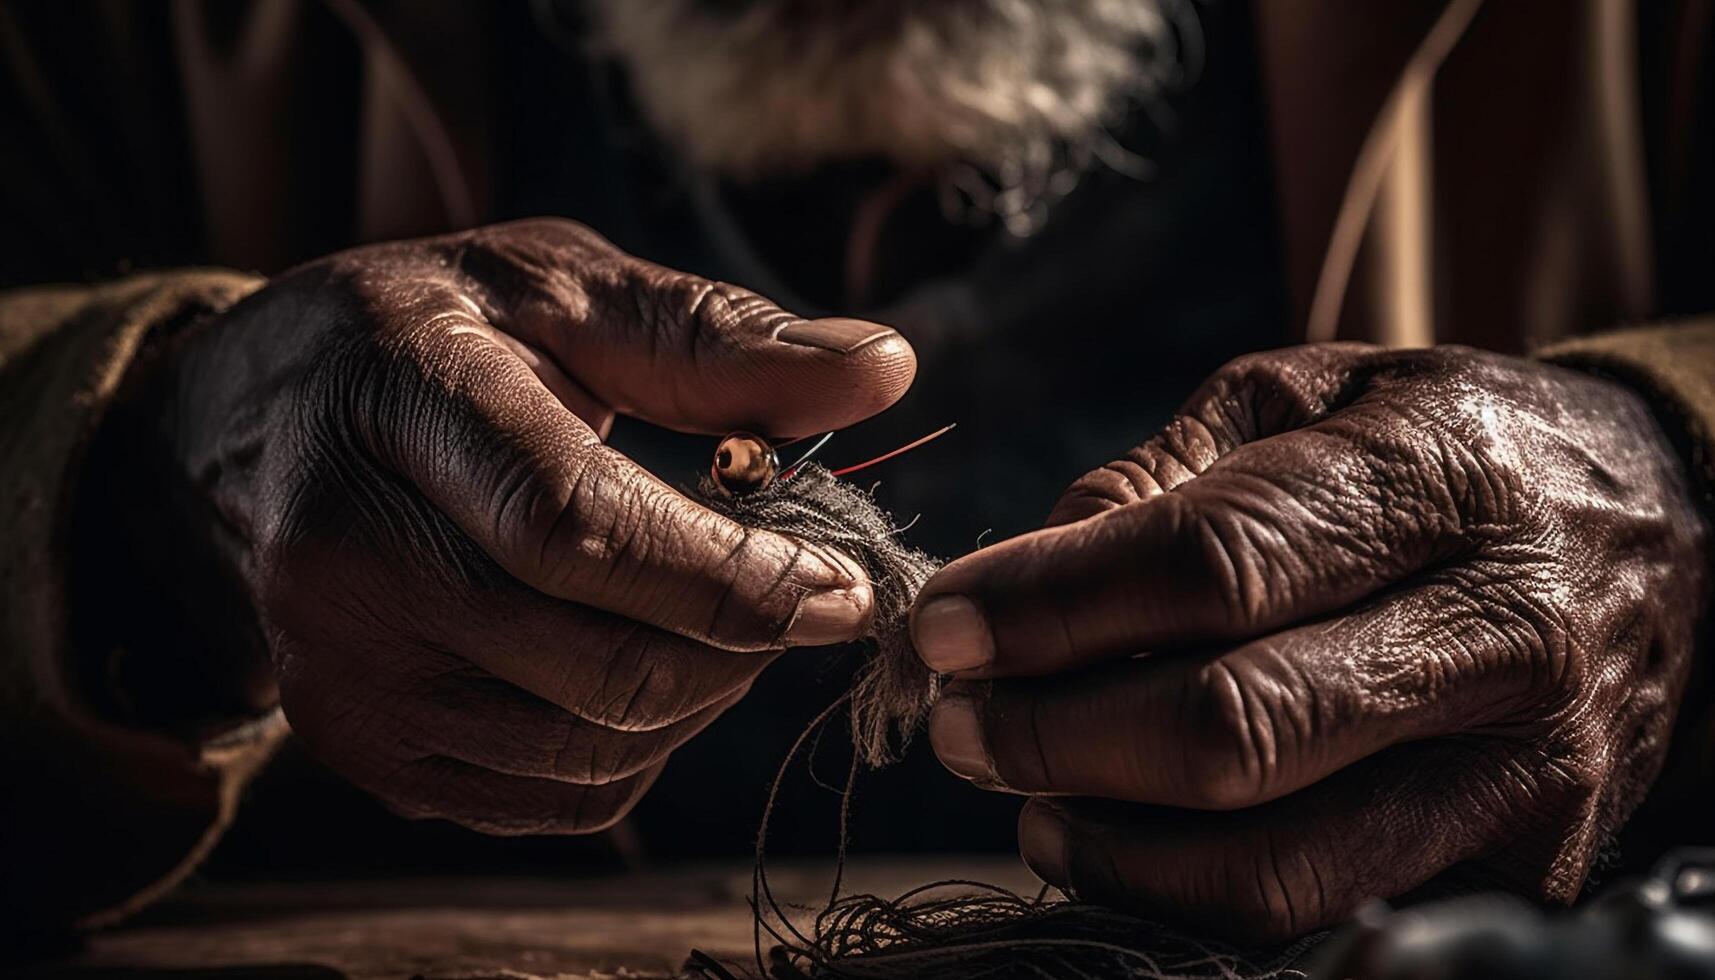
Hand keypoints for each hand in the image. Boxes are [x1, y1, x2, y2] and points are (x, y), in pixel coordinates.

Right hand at [98, 218, 913, 833]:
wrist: (265, 425)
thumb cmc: (440, 339)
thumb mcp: (563, 289)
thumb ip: (716, 337)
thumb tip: (882, 369)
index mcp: (398, 402)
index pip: (574, 527)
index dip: (730, 573)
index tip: (842, 579)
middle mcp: (340, 554)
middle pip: (596, 663)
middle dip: (743, 645)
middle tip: (802, 594)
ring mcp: (341, 669)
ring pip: (590, 749)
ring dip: (704, 698)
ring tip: (722, 619)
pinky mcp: (362, 747)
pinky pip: (555, 799)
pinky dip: (642, 749)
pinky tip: (645, 661)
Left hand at [909, 344, 1707, 940]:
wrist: (1663, 530)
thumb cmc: (1445, 446)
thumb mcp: (1314, 395)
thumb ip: (1166, 472)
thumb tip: (1027, 567)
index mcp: (1439, 479)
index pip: (1213, 563)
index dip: (1053, 604)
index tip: (942, 623)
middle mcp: (1500, 632)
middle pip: (1231, 728)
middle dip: (1054, 736)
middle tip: (961, 724)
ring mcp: (1522, 769)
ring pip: (1274, 864)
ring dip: (1106, 845)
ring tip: (1028, 797)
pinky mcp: (1525, 864)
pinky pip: (1323, 915)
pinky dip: (1188, 898)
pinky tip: (1125, 842)